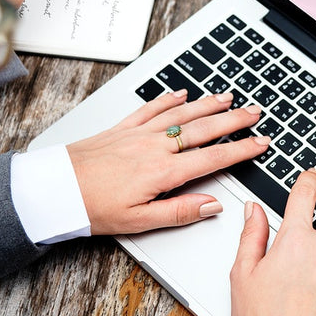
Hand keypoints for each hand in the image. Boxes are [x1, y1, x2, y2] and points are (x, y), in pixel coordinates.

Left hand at [66, 90, 269, 234]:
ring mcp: (138, 134)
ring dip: (207, 104)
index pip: (213, 158)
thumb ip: (180, 212)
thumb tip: (212, 206)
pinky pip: (151, 108)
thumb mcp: (139, 222)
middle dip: (233, 120)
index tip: (261, 143)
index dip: (241, 150)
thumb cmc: (92, 207)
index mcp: (163, 172)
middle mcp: (154, 147)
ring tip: (228, 98)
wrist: (55, 188)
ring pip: (181, 114)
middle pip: (203, 129)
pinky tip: (181, 93)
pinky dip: (169, 99)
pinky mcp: (122, 128)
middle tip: (255, 112)